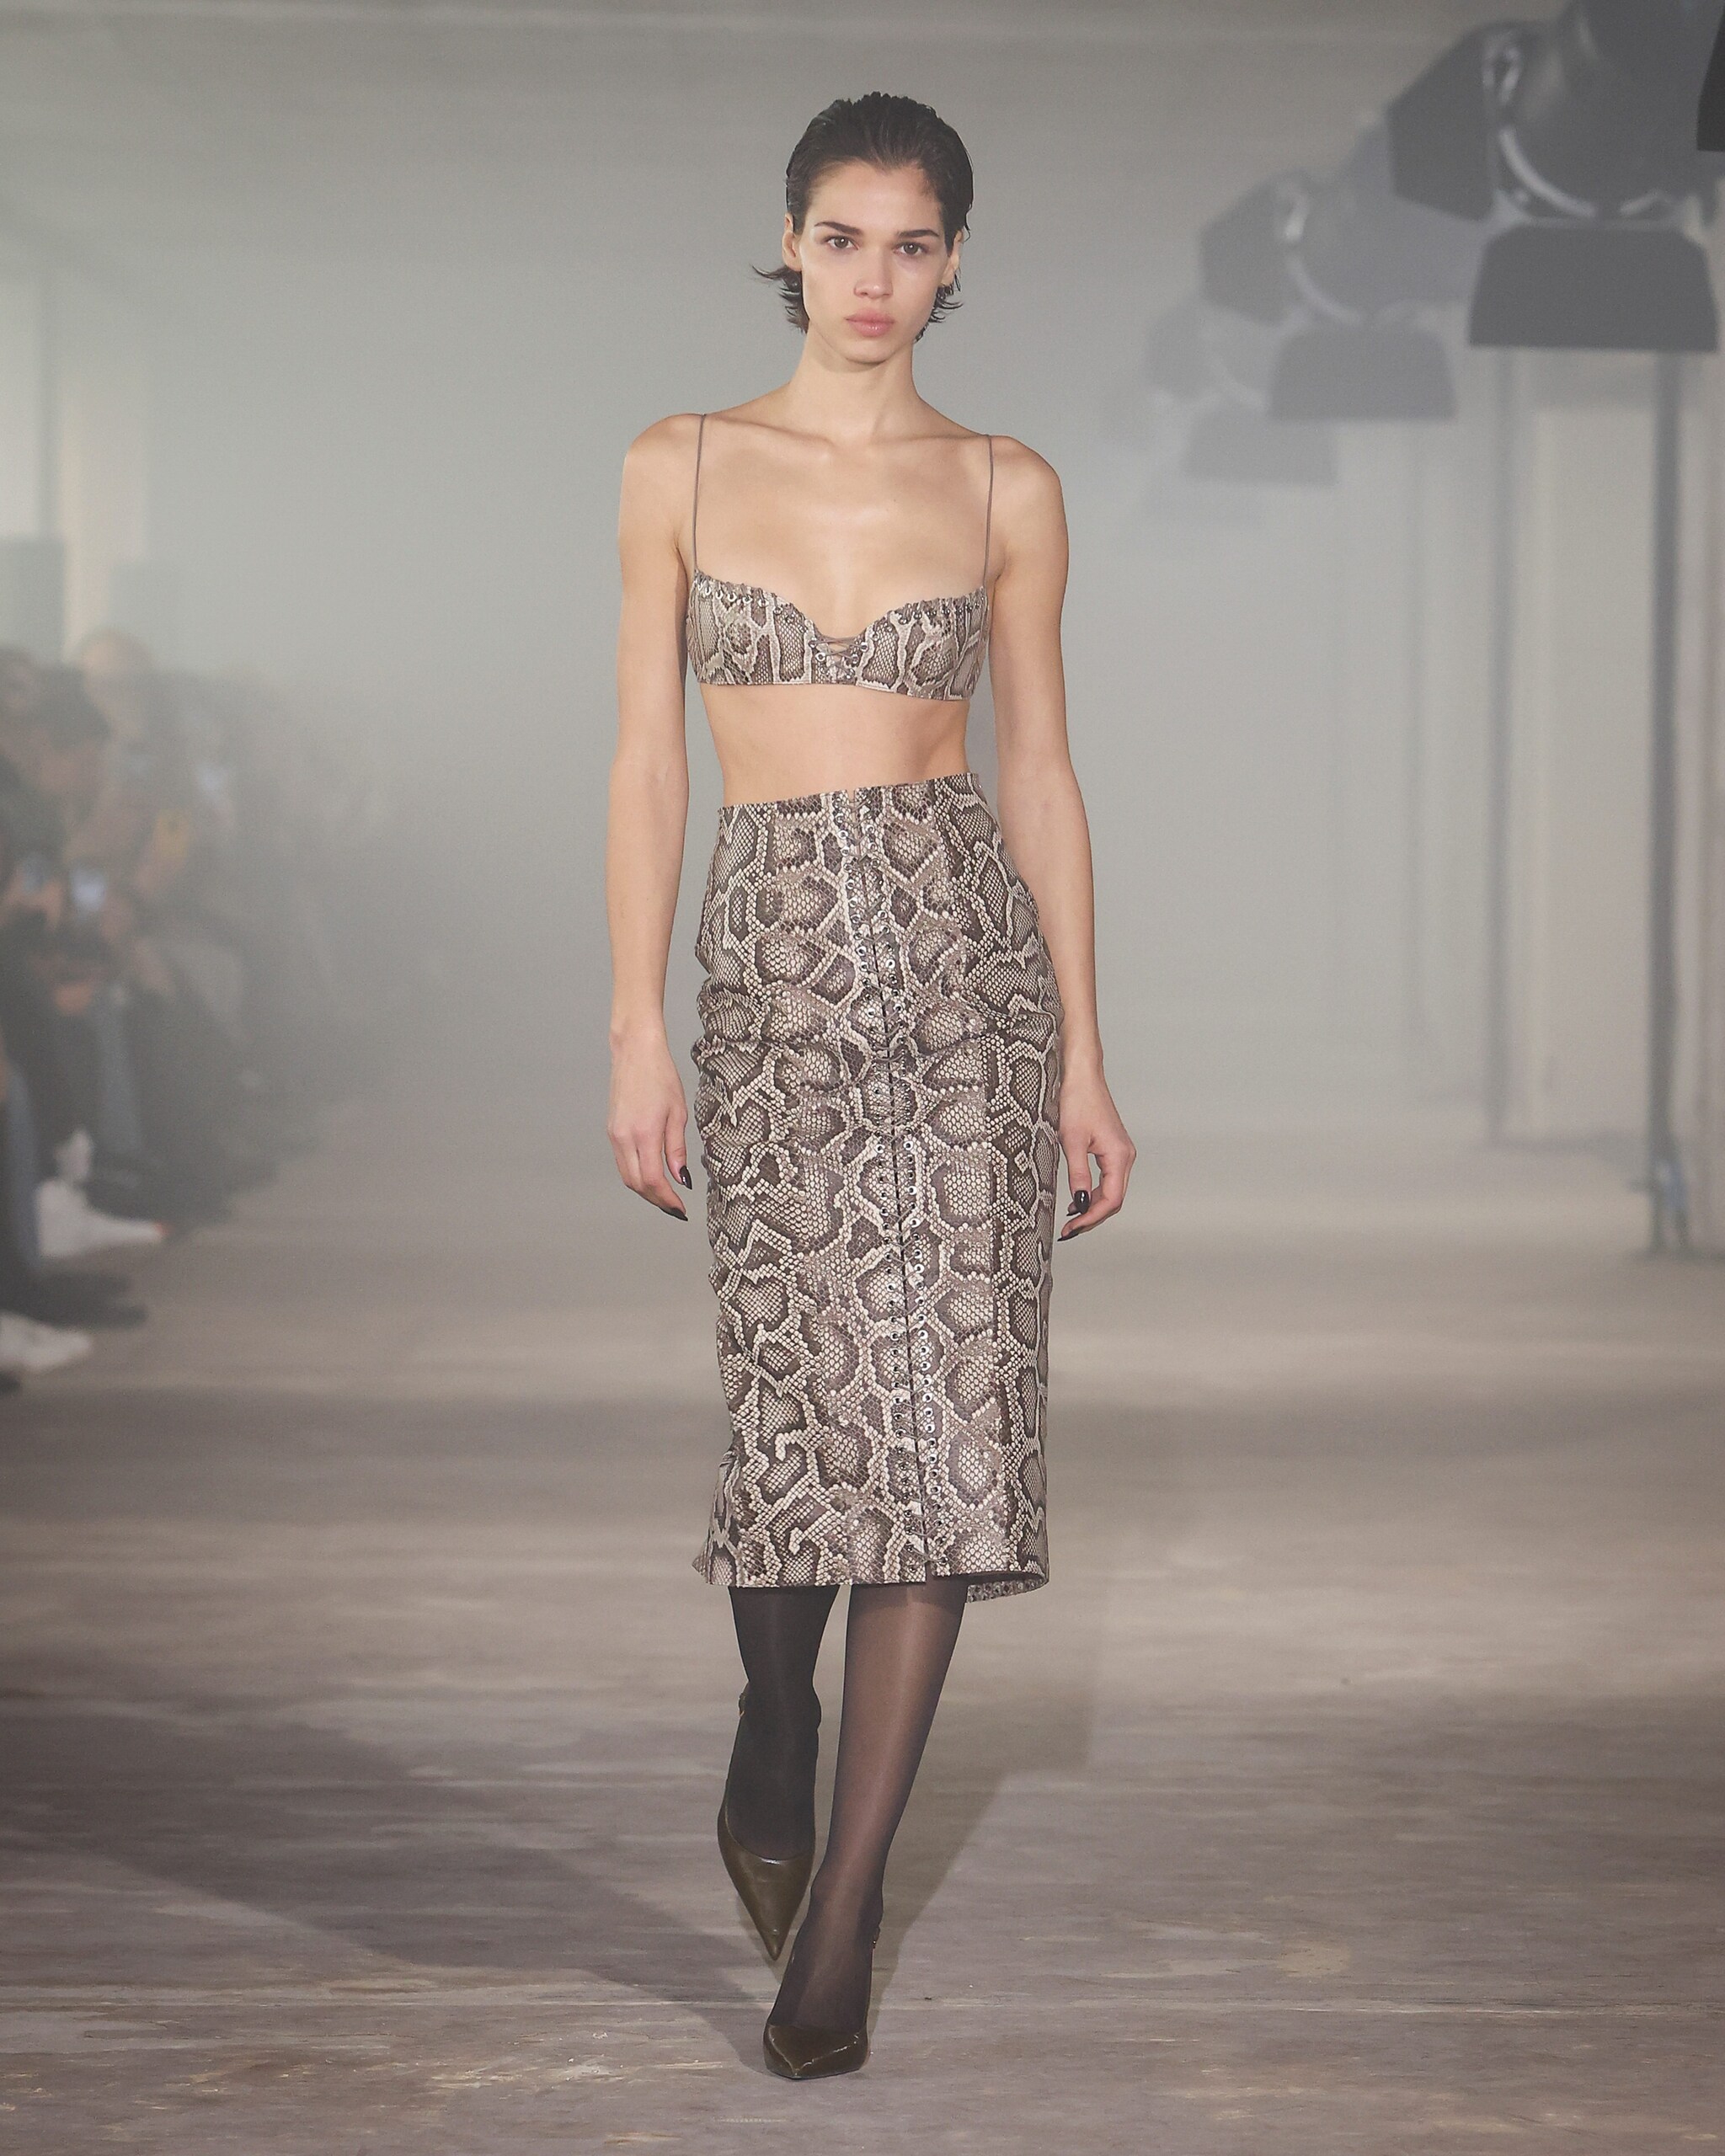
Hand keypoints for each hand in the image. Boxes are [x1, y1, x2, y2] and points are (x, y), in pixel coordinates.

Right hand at [608, 1031, 693, 1219]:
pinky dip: (636, 1175)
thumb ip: (677, 1149)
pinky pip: (622, 1162)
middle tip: (674, 1207)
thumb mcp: (678, 1113)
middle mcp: (624, 1137)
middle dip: (656, 1200)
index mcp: (645, 1133)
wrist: (635, 1052)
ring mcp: (614, 1134)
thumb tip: (680, 1178)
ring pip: (626, 1176)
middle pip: (636, 1184)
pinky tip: (651, 1175)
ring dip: (645, 1190)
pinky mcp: (611, 1130)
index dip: (667, 1199)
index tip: (681, 1208)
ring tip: (665, 1196)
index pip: (653, 1180)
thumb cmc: (661, 1076)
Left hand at [1057, 1065, 1134, 1239]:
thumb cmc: (1077, 1100)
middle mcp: (1125, 1156)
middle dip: (1093, 1217)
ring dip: (1093, 1206)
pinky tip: (1078, 1198)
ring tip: (1071, 1219)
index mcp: (1119, 1156)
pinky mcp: (1112, 1148)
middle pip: (1114, 1199)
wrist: (1082, 1075)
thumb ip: (1077, 1174)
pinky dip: (1094, 1192)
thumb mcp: (1071, 1141)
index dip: (1092, 1218)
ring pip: (1112, 1190)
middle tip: (1069, 1231)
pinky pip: (1108, 1178)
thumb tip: (1080, 1203)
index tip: (1072, 1229)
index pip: (1111, 1200)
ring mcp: (1121, 1152)